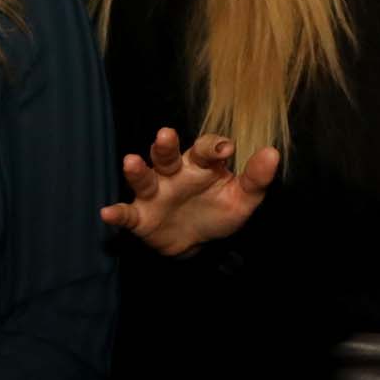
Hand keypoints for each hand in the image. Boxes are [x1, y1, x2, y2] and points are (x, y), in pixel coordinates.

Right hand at [100, 126, 277, 257]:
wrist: (197, 244)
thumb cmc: (218, 212)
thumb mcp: (243, 199)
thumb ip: (256, 178)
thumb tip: (273, 153)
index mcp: (200, 165)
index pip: (204, 148)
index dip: (213, 146)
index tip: (225, 149)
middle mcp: (174, 173)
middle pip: (167, 155)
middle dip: (165, 146)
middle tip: (165, 135)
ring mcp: (155, 194)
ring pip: (145, 178)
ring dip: (137, 170)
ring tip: (131, 161)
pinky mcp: (141, 216)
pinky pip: (128, 213)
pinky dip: (117, 213)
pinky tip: (107, 213)